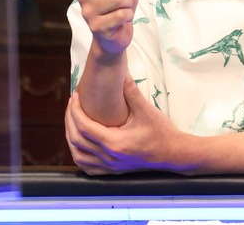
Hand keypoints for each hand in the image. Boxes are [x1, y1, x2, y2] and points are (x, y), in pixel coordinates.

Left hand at [64, 78, 190, 174]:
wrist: (173, 153)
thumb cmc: (161, 131)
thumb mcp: (146, 109)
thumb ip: (130, 91)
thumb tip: (120, 72)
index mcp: (114, 142)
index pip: (84, 126)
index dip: (75, 110)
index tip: (75, 96)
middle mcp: (109, 157)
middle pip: (76, 140)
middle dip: (70, 120)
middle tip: (72, 104)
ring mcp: (110, 167)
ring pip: (78, 156)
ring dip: (71, 138)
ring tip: (72, 121)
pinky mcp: (113, 171)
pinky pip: (87, 167)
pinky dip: (79, 155)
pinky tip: (80, 144)